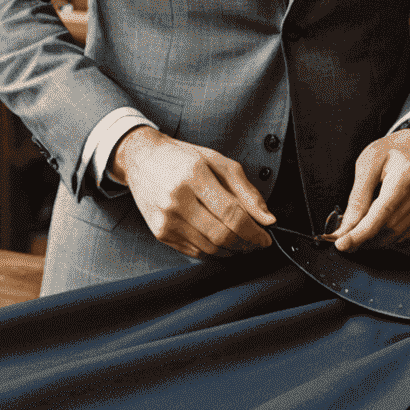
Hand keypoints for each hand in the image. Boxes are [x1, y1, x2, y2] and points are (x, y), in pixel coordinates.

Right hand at [113, 126, 274, 257]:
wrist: (142, 159)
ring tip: (241, 242)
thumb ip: (246, 190)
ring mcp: (166, 219)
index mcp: (195, 175)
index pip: (232, 213)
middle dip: (246, 244)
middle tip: (256, 243)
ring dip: (231, 250)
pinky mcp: (159, 233)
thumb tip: (267, 219)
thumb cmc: (182, 158)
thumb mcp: (218, 162)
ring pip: (209, 248)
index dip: (254, 231)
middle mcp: (177, 198)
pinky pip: (194, 251)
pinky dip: (213, 251)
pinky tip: (221, 242)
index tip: (265, 237)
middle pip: (221, 235)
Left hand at [333, 129, 409, 251]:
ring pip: (395, 234)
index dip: (361, 232)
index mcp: (405, 175)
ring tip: (355, 236)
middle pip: (387, 226)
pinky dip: (386, 236)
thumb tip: (347, 225)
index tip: (342, 244)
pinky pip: (404, 233)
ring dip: (373, 240)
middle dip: (362, 237)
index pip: (382, 212)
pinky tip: (374, 230)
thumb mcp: (368, 163)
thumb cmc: (390, 151)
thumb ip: (358, 195)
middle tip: (342, 240)